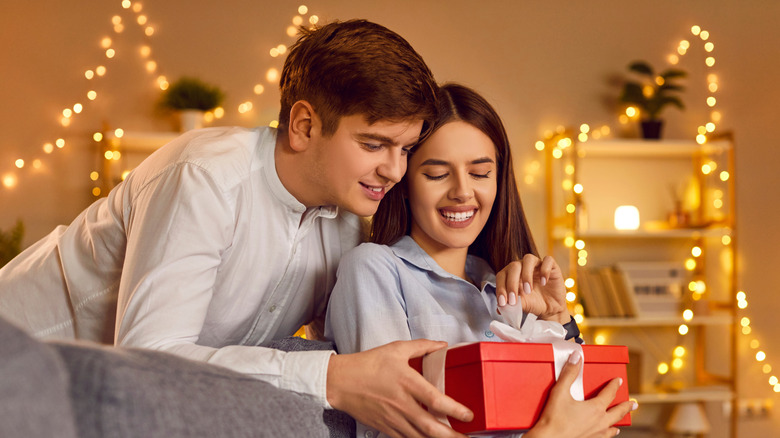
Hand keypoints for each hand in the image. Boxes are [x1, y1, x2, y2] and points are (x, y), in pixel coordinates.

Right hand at [326, 339, 472, 437]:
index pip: (434, 400)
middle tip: (467, 437)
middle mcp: (402, 404)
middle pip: (430, 426)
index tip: (469, 415)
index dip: (454, 410)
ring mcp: (393, 419)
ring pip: (419, 437)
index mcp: (406, 382)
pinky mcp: (386, 428)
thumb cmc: (368, 364)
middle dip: (451, 435)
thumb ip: (422, 346)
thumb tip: (442, 345)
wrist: (341, 382)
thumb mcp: (396, 349)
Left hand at [495, 254, 567, 322]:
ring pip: (528, 259)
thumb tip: (500, 309)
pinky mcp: (551, 266)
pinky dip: (545, 270)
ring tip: (528, 290)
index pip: (502, 275)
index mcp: (512, 274)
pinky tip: (544, 282)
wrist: (551, 308)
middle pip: (513, 266)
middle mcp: (523, 266)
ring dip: (526, 275)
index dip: (500, 288)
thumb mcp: (522, 305)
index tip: (502, 303)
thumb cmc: (534, 303)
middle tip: (513, 300)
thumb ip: (511, 304)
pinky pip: (548, 260)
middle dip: (511, 284)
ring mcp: (537, 264)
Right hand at [525, 352, 637, 437]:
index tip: (618, 381)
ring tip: (622, 420)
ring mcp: (596, 433)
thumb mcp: (560, 391)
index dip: (614, 386)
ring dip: (619, 421)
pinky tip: (610, 433)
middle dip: (626, 406)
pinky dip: (610, 433)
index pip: (609, 394)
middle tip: (634, 404)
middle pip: (618, 412)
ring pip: (613, 426)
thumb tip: (577, 357)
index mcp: (595, 408)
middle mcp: (600, 422)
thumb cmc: (553, 418)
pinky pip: (605, 437)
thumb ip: (569, 373)